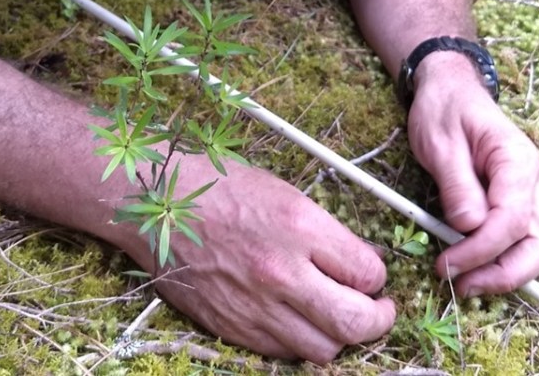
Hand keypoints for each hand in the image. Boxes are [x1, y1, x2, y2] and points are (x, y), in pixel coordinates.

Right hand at [122, 157, 395, 362]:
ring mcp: (256, 305)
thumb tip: (359, 261)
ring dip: (339, 334)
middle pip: (354, 321)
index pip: (367, 271)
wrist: (158, 206)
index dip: (378, 275)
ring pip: (323, 347)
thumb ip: (324, 231)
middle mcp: (282, 271)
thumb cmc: (220, 187)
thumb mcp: (284, 192)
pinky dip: (301, 340)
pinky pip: (284, 352)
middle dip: (378, 319)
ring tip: (340, 317)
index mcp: (299, 225)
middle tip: (380, 309)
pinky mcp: (233, 327)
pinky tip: (300, 320)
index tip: (374, 273)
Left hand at [407, 54, 538, 296]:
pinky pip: (533, 242)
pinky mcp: (524, 203)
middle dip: (506, 272)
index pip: (513, 219)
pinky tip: (481, 267)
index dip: (482, 250)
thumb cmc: (444, 110)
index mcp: (518, 160)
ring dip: (513, 272)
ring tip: (470, 282)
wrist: (450, 90)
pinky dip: (513, 261)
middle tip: (463, 285)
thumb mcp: (439, 143)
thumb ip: (457, 185)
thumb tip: (469, 227)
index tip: (447, 265)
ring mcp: (535, 193)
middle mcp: (537, 180)